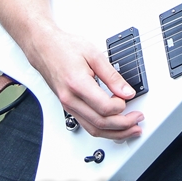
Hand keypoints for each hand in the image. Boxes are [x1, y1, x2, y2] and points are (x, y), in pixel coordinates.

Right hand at [22, 20, 143, 138]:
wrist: (44, 47)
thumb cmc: (64, 47)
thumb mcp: (94, 55)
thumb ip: (112, 76)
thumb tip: (127, 91)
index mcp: (77, 84)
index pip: (104, 107)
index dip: (121, 106)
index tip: (129, 98)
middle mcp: (70, 99)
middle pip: (100, 123)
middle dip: (123, 125)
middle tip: (138, 119)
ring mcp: (68, 105)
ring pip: (93, 129)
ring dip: (115, 133)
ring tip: (131, 129)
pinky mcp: (68, 107)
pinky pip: (87, 125)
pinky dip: (103, 129)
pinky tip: (114, 126)